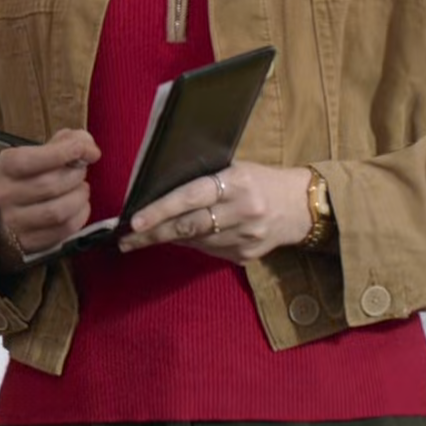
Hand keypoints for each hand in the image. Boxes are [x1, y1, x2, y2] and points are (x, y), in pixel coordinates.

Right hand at [0, 128, 101, 256]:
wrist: (18, 209)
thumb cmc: (36, 174)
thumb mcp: (45, 151)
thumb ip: (68, 141)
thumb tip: (88, 147)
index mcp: (5, 165)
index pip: (28, 160)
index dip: (62, 153)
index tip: (86, 150)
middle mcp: (5, 194)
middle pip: (48, 185)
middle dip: (75, 176)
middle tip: (81, 172)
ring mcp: (14, 220)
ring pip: (57, 211)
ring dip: (79, 197)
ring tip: (81, 190)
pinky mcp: (29, 241)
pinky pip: (64, 229)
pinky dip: (80, 216)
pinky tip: (80, 206)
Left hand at [116, 162, 312, 261]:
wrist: (300, 206)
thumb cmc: (259, 180)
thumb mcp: (234, 169)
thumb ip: (203, 180)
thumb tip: (159, 194)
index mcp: (237, 182)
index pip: (191, 197)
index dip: (160, 210)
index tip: (134, 220)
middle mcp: (243, 211)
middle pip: (188, 226)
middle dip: (153, 233)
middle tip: (125, 239)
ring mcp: (246, 237)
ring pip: (196, 242)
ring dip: (168, 239)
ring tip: (143, 237)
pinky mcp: (246, 256)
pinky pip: (209, 251)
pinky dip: (191, 244)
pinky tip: (180, 239)